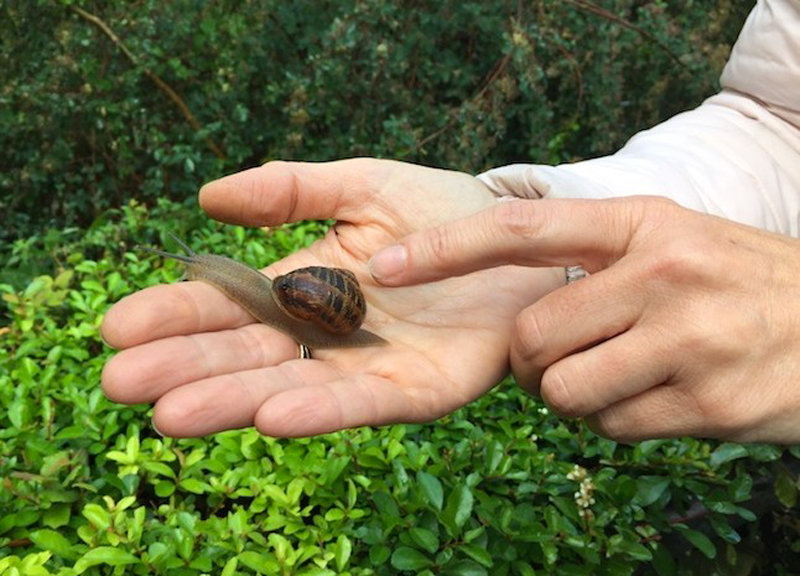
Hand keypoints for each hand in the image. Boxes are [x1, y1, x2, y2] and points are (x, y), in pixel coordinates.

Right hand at [101, 160, 560, 436]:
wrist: (526, 245)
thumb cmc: (446, 214)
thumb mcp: (366, 183)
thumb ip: (294, 188)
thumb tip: (206, 198)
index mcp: (306, 285)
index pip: (229, 305)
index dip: (175, 315)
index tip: (117, 327)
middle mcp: (328, 334)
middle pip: (247, 355)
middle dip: (185, 369)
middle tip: (121, 383)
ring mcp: (371, 368)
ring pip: (292, 388)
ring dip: (234, 403)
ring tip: (172, 414)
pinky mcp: (419, 391)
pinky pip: (366, 403)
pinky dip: (321, 411)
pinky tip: (273, 416)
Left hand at [368, 196, 799, 442]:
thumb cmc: (739, 281)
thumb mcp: (674, 240)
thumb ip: (597, 258)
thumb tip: (511, 302)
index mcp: (645, 222)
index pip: (522, 228)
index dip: (446, 248)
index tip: (387, 266)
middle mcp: (662, 273)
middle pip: (530, 335)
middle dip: (531, 362)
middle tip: (564, 358)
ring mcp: (687, 340)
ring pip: (564, 391)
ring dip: (573, 395)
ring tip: (622, 375)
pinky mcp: (707, 403)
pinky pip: (611, 428)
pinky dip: (618, 421)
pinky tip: (662, 398)